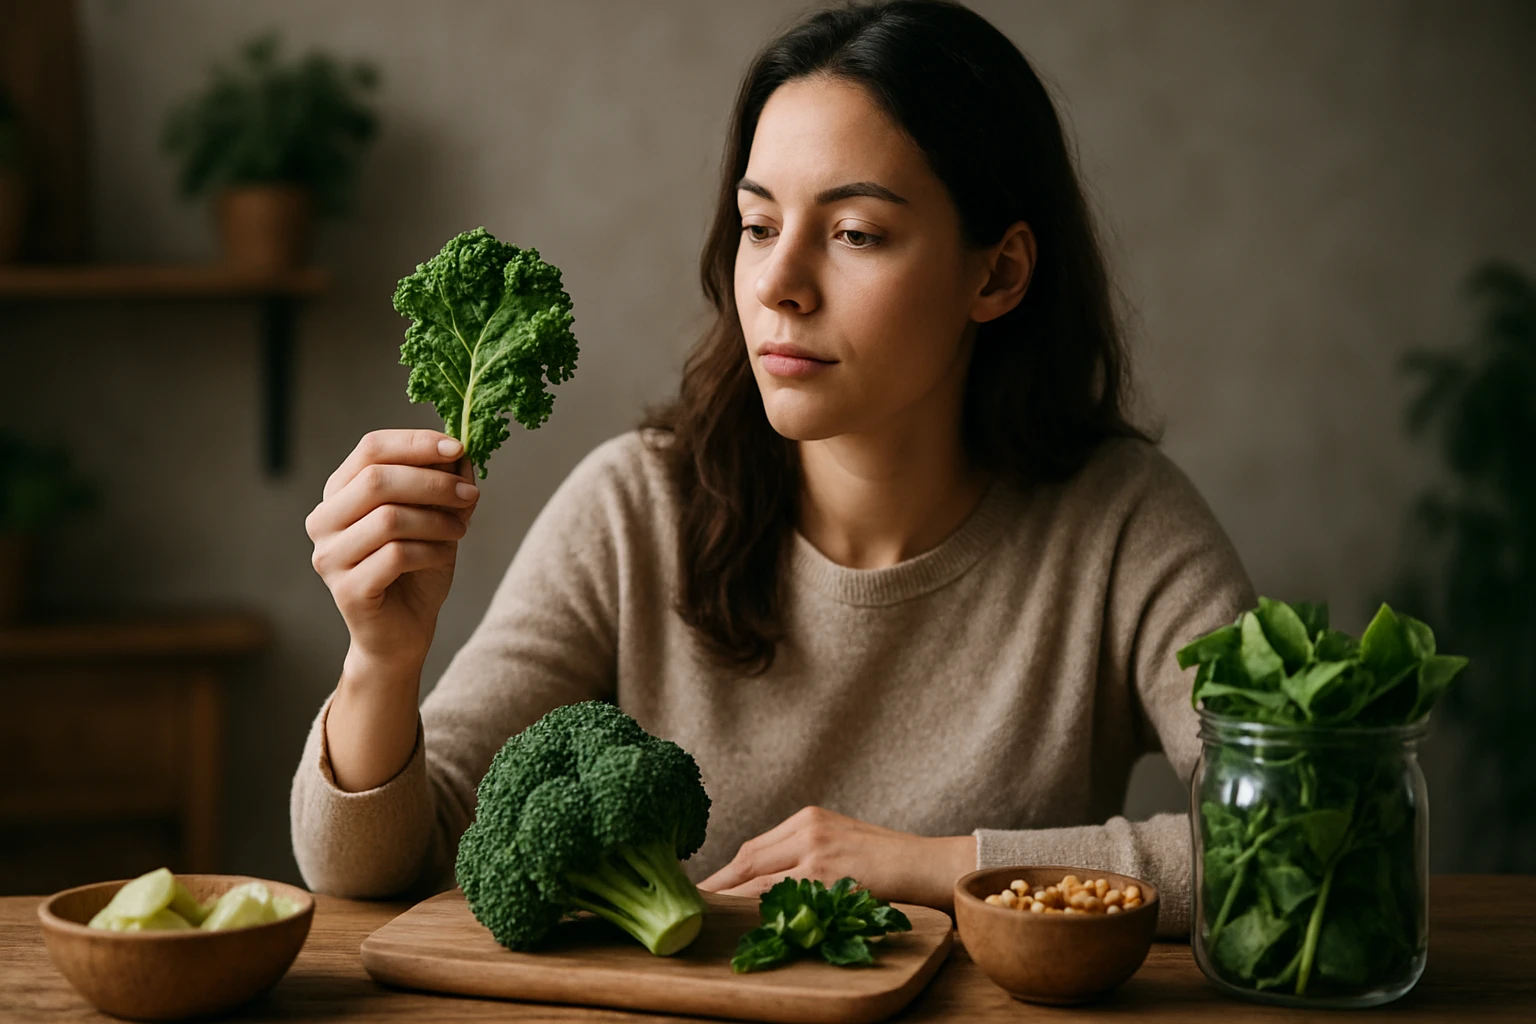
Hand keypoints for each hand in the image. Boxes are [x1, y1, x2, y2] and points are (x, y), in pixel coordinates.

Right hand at [306, 429, 480, 669]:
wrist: (403, 631)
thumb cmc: (416, 568)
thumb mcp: (435, 517)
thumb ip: (443, 484)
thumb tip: (460, 453)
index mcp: (340, 493)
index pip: (370, 448)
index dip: (415, 443)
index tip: (457, 448)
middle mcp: (324, 521)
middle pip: (377, 480)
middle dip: (433, 483)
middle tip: (469, 494)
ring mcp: (330, 556)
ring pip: (388, 518)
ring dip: (436, 520)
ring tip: (459, 530)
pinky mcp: (347, 589)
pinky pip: (395, 556)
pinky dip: (430, 551)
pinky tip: (443, 556)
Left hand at [697, 806, 977, 911]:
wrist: (929, 865)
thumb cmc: (889, 862)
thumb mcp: (842, 844)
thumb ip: (805, 855)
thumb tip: (763, 883)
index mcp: (809, 818)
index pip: (754, 848)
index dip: (726, 873)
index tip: (705, 890)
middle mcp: (807, 829)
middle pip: (747, 860)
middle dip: (718, 887)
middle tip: (693, 908)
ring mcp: (815, 852)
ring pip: (757, 880)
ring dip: (730, 902)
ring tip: (708, 920)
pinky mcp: (826, 876)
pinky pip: (779, 897)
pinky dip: (756, 911)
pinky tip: (744, 924)